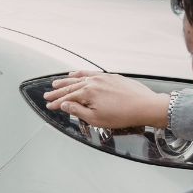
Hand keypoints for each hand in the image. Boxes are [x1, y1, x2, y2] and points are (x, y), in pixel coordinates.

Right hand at [44, 70, 169, 128]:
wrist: (145, 106)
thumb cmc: (122, 115)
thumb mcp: (95, 119)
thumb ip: (77, 111)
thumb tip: (64, 105)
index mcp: (87, 93)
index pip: (66, 98)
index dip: (56, 103)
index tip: (49, 106)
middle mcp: (93, 82)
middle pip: (70, 86)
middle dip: (57, 91)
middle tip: (47, 95)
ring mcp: (102, 78)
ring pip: (79, 78)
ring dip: (66, 80)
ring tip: (56, 83)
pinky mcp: (111, 76)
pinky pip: (90, 73)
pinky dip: (81, 73)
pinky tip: (76, 74)